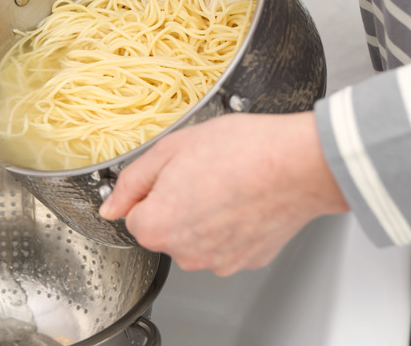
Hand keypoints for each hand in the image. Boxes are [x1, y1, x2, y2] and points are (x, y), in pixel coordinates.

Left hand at [99, 112, 348, 275]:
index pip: (135, 215)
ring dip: (204, 217)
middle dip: (176, 204)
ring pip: (196, 238)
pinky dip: (231, 226)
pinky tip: (244, 200)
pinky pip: (226, 243)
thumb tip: (111, 207)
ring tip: (227, 185)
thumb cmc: (241, 151)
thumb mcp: (170, 149)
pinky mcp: (247, 260)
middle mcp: (185, 253)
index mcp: (157, 226)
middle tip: (203, 174)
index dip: (153, 190)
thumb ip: (131, 182)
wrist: (299, 163)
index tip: (176, 173)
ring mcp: (218, 261)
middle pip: (165, 230)